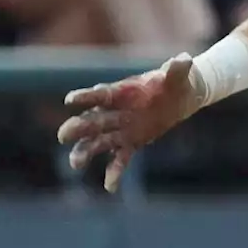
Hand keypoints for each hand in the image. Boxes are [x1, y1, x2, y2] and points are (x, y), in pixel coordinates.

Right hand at [57, 54, 200, 191]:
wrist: (179, 97)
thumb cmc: (174, 82)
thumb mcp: (178, 76)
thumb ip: (177, 69)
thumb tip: (184, 60)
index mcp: (121, 92)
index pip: (99, 94)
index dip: (85, 97)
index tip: (70, 100)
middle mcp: (114, 112)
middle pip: (91, 121)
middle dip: (77, 128)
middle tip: (63, 136)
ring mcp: (119, 129)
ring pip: (96, 143)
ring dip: (84, 152)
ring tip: (75, 164)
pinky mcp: (129, 143)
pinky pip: (118, 159)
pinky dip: (114, 173)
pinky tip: (110, 187)